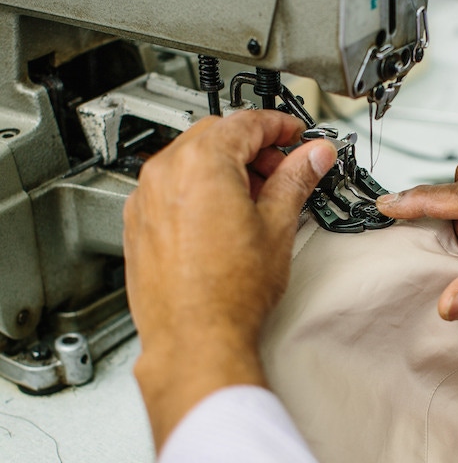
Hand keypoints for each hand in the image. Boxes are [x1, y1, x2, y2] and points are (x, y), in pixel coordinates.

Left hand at [123, 110, 335, 450]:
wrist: (195, 339)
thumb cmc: (230, 293)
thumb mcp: (278, 225)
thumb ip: (296, 179)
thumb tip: (313, 156)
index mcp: (201, 163)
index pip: (246, 123)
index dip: (279, 126)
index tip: (295, 136)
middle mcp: (165, 174)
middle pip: (216, 136)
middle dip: (253, 146)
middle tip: (283, 168)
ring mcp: (146, 199)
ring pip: (190, 160)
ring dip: (226, 166)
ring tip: (257, 196)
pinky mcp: (139, 225)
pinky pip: (171, 188)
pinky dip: (199, 188)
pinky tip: (225, 216)